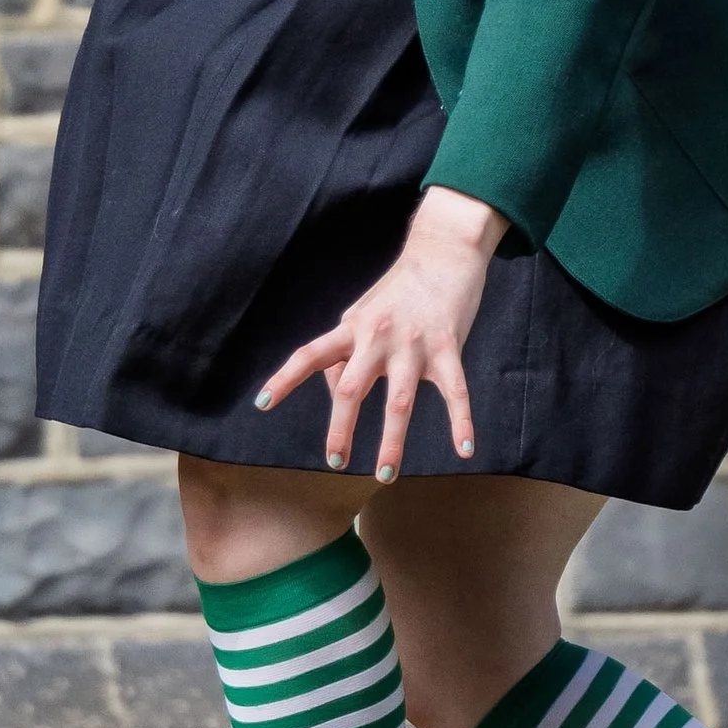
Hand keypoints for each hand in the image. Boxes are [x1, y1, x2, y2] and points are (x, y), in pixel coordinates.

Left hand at [253, 189, 505, 482]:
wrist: (444, 252)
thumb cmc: (399, 290)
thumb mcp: (362, 314)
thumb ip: (345, 350)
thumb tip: (335, 394)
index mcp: (352, 328)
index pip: (311, 354)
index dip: (285, 378)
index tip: (262, 403)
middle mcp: (378, 337)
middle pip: (353, 387)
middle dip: (341, 427)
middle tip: (335, 461)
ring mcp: (413, 344)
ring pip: (400, 400)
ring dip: (392, 442)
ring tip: (385, 475)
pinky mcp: (447, 347)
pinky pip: (455, 392)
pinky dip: (461, 423)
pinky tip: (464, 450)